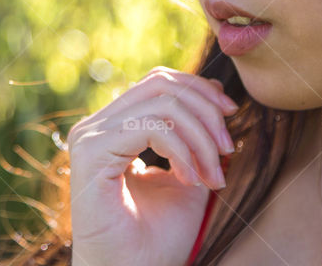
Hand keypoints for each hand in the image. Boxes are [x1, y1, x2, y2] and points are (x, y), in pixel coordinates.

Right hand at [67, 66, 238, 265]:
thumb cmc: (156, 239)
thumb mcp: (190, 176)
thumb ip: (199, 138)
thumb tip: (218, 93)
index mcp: (114, 127)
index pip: (158, 83)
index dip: (200, 90)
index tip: (232, 118)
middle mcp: (97, 126)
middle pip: (161, 84)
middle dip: (206, 111)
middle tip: (228, 149)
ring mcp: (90, 137)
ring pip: (162, 104)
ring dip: (200, 138)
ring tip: (213, 176)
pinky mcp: (91, 152)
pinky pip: (150, 127)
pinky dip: (181, 151)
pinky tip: (191, 181)